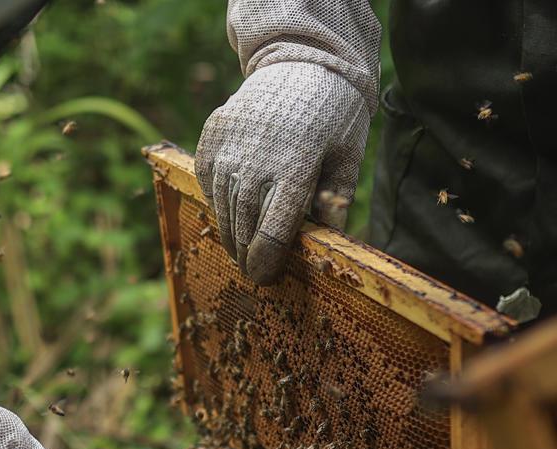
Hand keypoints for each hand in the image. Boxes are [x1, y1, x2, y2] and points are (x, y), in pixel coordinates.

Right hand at [196, 62, 369, 283]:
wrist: (301, 63)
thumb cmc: (333, 116)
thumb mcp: (347, 159)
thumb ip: (335, 203)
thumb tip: (325, 246)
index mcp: (296, 169)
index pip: (272, 234)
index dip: (266, 264)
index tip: (265, 278)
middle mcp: (256, 160)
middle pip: (242, 227)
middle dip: (246, 256)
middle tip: (252, 271)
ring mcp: (230, 147)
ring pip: (222, 208)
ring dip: (230, 234)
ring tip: (239, 248)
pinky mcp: (213, 136)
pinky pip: (208, 182)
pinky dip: (217, 201)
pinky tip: (230, 211)